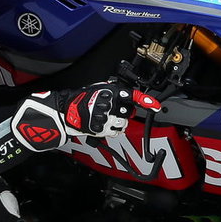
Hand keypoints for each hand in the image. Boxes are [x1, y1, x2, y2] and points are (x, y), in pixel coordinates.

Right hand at [12, 84, 158, 150]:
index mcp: (109, 92)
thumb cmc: (80, 99)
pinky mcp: (102, 129)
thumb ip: (113, 91)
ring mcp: (106, 118)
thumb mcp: (97, 89)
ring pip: (123, 123)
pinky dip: (113, 130)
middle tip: (115, 111)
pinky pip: (116, 132)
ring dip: (119, 122)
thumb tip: (128, 96)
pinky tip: (104, 125)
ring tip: (107, 119)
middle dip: (125, 112)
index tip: (155, 105)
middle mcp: (109, 104)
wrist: (65, 112)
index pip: (132, 95)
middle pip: (129, 111)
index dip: (146, 101)